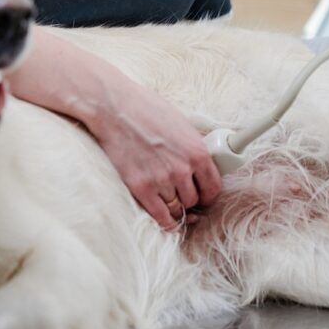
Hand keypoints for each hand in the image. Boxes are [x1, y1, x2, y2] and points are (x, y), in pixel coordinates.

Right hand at [88, 79, 222, 229]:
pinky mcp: (141, 188)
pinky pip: (161, 216)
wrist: (114, 108)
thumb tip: (200, 166)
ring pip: (177, 209)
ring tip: (168, 199)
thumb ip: (192, 148)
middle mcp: (183, 169)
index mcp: (197, 152)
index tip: (203, 196)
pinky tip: (165, 218)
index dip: (208, 195)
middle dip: (189, 199)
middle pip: (194, 200)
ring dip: (174, 207)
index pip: (213, 188)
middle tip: (180, 194)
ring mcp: (162, 180)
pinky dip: (165, 221)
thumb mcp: (181, 125)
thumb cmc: (146, 110)